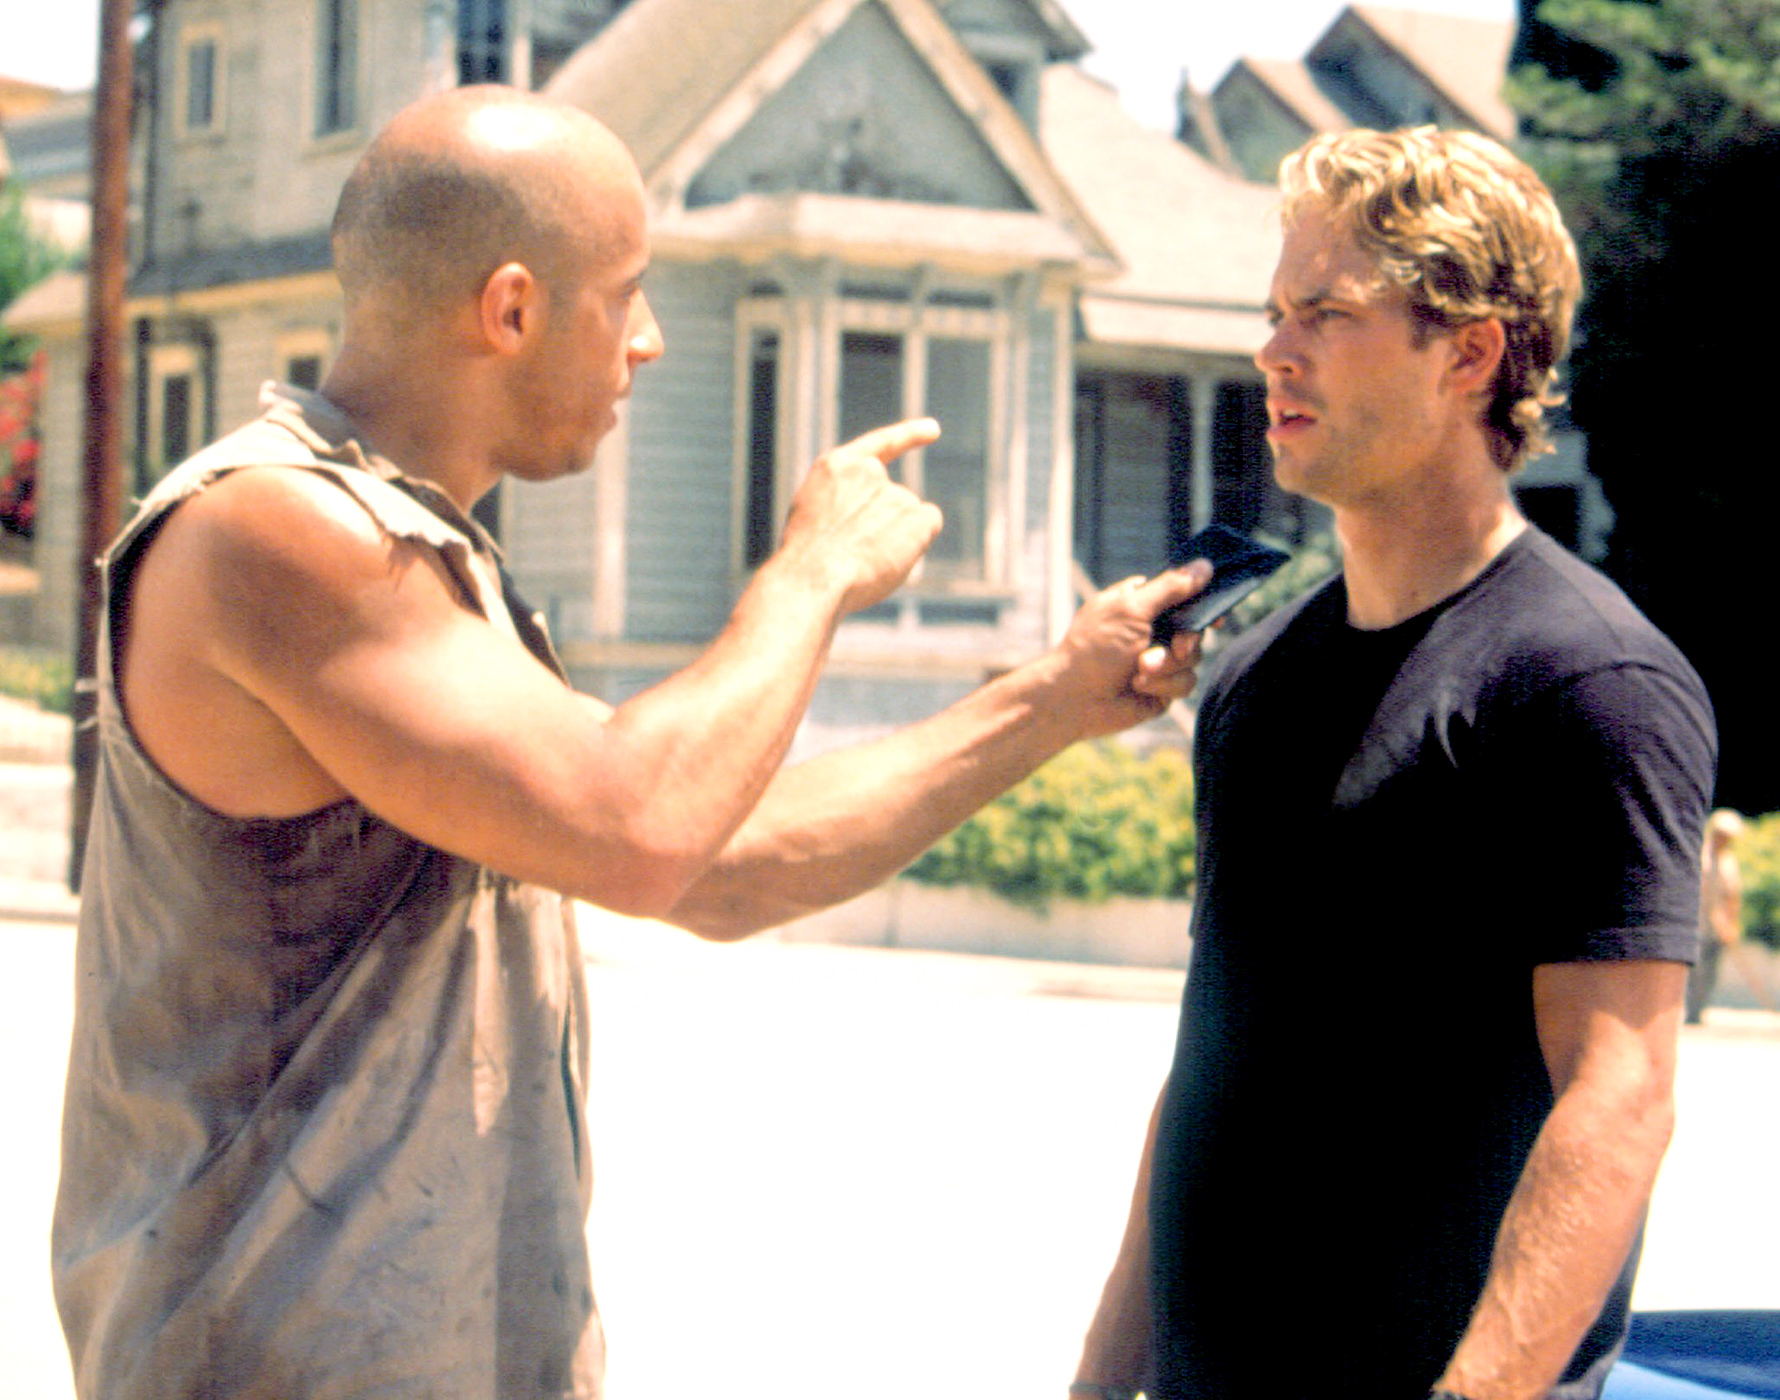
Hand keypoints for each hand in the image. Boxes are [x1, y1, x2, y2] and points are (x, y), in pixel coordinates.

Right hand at [777, 418, 944, 613]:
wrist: (814, 576)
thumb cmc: (808, 562)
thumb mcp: (815, 518)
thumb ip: (845, 506)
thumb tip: (876, 525)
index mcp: (836, 468)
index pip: (880, 445)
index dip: (909, 436)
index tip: (934, 430)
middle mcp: (869, 472)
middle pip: (895, 502)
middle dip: (885, 527)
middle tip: (856, 554)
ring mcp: (894, 491)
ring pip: (909, 521)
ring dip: (895, 540)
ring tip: (863, 560)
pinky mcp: (915, 514)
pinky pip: (928, 527)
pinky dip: (917, 542)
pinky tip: (889, 557)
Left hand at [1050, 563, 1213, 736]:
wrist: (1076, 699)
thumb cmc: (1095, 648)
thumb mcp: (1132, 609)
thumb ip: (1171, 588)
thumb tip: (1205, 566)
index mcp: (1142, 603)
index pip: (1182, 594)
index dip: (1202, 602)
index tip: (1216, 612)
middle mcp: (1152, 630)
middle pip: (1195, 627)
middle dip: (1186, 639)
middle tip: (1179, 645)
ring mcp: (1158, 659)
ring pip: (1194, 657)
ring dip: (1169, 665)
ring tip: (1140, 670)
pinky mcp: (1162, 687)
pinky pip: (1185, 683)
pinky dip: (1164, 684)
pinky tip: (1139, 686)